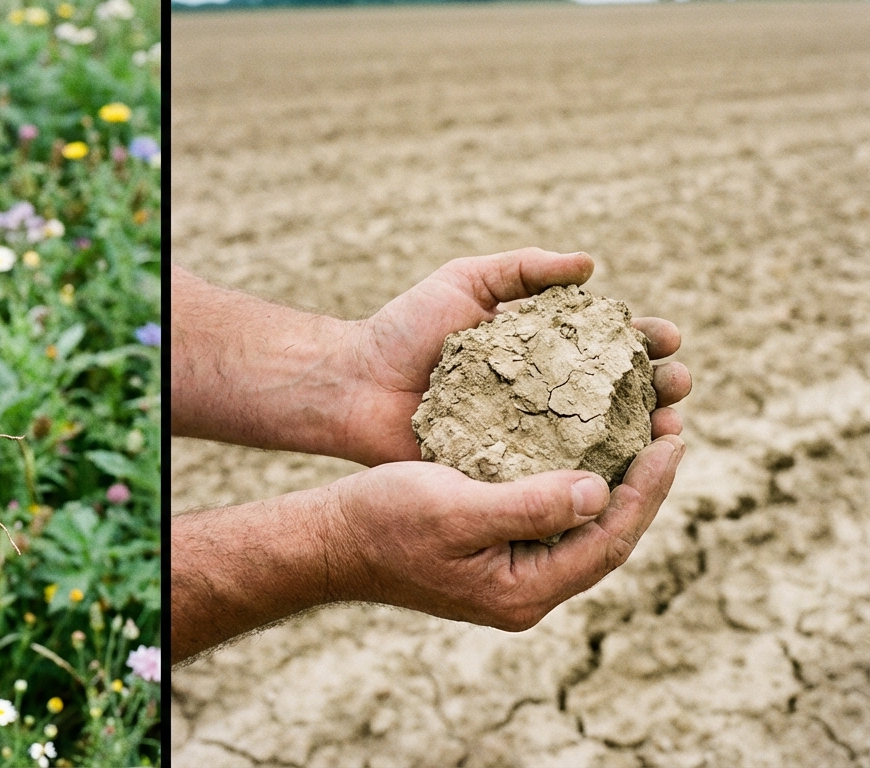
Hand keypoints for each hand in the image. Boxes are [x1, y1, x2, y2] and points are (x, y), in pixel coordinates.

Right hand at [321, 434, 684, 629]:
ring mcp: (510, 576)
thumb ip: (529, 505)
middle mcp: (526, 591)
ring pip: (583, 528)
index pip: (610, 539)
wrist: (330, 541)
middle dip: (643, 483)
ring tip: (642, 432)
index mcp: (525, 590)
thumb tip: (600, 491)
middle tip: (671, 427)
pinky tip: (585, 449)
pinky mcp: (495, 555)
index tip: (672, 439)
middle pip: (607, 537)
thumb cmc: (384, 520)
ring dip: (615, 480)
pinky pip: (554, 519)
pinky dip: (577, 481)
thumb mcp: (456, 506)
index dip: (648, 489)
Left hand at [341, 248, 691, 465]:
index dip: (645, 342)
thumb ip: (523, 269)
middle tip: (677, 386)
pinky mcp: (509, 474)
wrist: (354, 384)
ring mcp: (530, 439)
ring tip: (667, 428)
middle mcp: (544, 396)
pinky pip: (559, 478)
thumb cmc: (404, 329)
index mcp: (542, 349)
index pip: (610, 345)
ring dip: (643, 435)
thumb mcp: (463, 282)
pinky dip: (595, 478)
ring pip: (602, 441)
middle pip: (619, 395)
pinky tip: (622, 474)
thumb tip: (590, 265)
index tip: (668, 339)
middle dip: (658, 389)